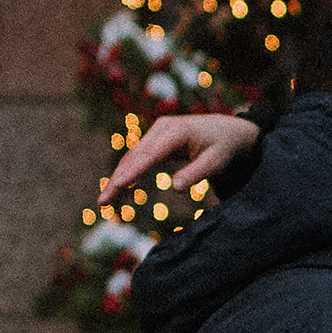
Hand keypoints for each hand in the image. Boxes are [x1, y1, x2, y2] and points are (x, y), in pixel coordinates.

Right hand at [99, 110, 260, 205]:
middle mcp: (162, 128)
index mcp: (176, 132)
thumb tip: (175, 189)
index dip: (133, 170)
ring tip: (105, 203)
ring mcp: (156, 132)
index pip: (150, 154)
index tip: (118, 185)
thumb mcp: (216, 162)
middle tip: (103, 203)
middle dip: (117, 180)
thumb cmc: (224, 147)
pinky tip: (118, 192)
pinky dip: (127, 175)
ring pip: (132, 157)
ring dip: (118, 179)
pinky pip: (137, 158)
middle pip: (134, 156)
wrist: (228, 130)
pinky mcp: (155, 140)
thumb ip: (196, 173)